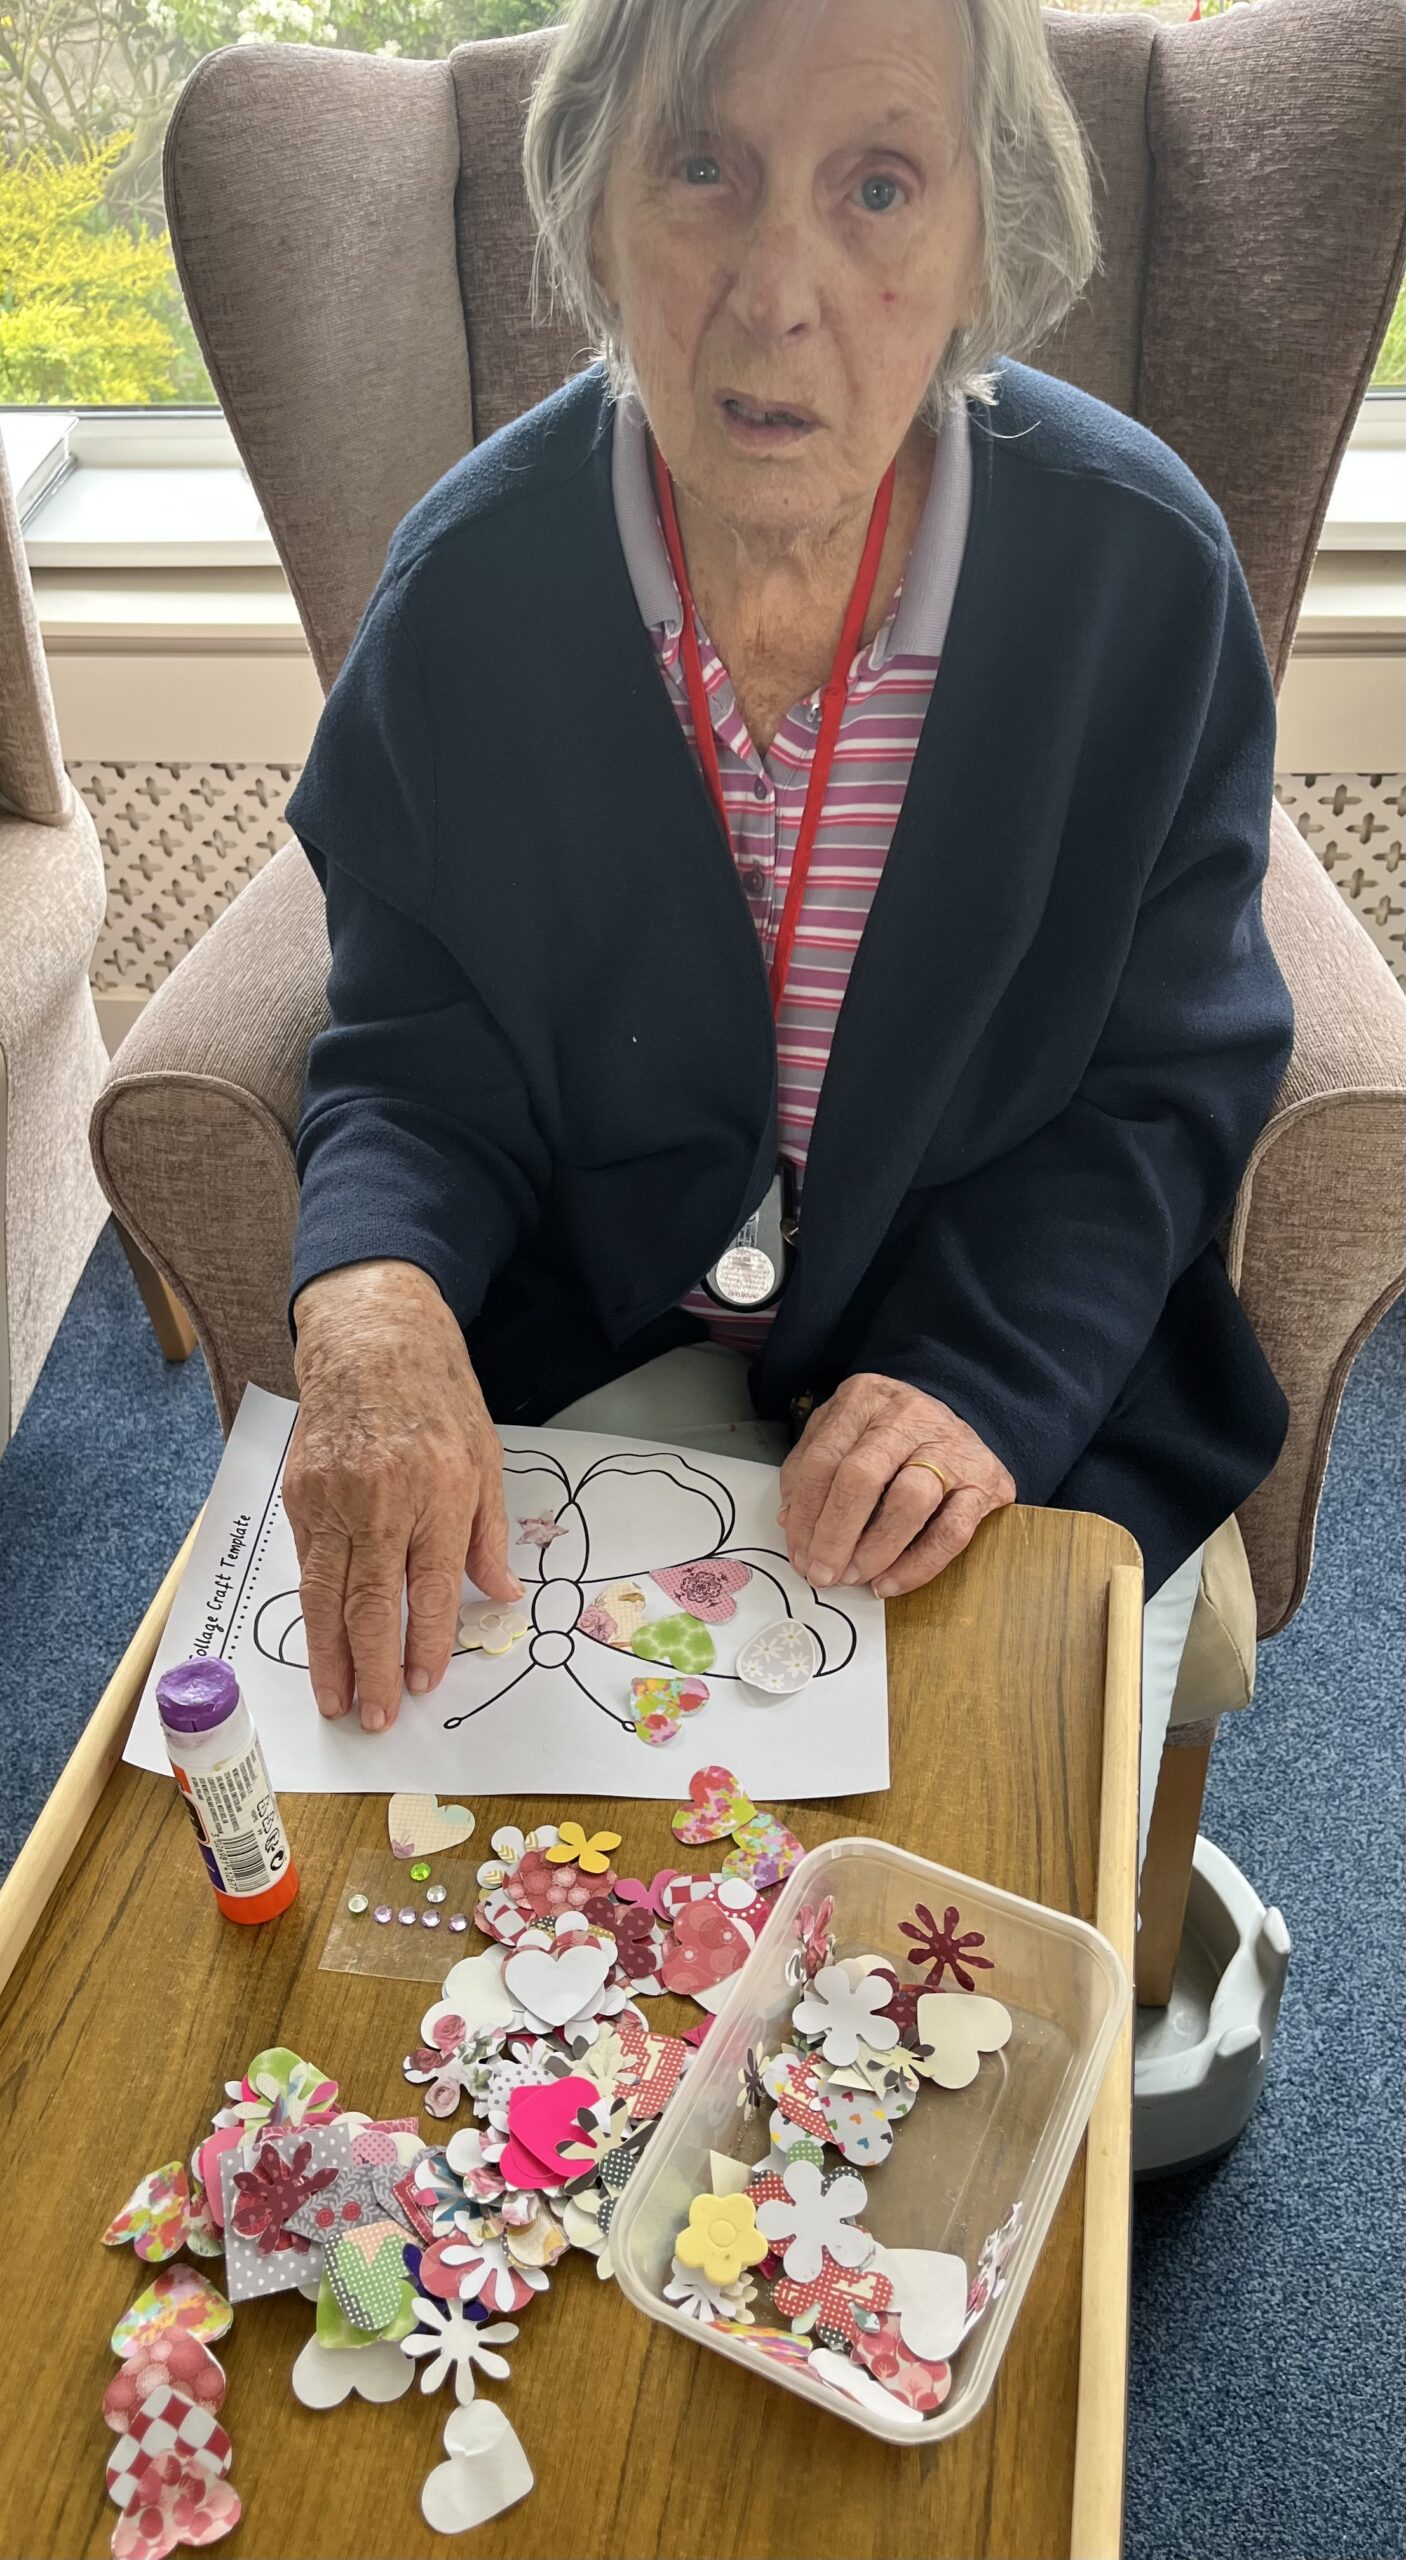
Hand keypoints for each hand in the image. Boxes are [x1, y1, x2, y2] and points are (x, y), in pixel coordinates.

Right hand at [284, 1260, 521, 1730]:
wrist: (371, 1339)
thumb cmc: (438, 1396)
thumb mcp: (487, 1456)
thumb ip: (489, 1533)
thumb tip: (501, 1596)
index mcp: (442, 1490)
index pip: (431, 1585)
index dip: (424, 1641)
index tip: (421, 1684)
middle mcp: (385, 1498)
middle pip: (372, 1601)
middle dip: (372, 1667)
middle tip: (373, 1716)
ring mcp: (334, 1495)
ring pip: (326, 1592)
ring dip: (329, 1654)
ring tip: (335, 1699)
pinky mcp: (301, 1492)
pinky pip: (306, 1562)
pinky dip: (310, 1609)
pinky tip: (317, 1643)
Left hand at [778, 1372, 1014, 1597]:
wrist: (957, 1419)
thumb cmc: (887, 1435)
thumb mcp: (840, 1433)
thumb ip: (809, 1470)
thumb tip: (789, 1521)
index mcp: (864, 1399)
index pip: (823, 1460)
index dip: (805, 1514)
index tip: (798, 1554)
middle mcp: (908, 1416)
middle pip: (862, 1477)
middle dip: (835, 1534)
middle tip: (821, 1574)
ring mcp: (951, 1447)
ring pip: (909, 1501)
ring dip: (874, 1549)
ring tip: (853, 1577)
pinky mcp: (985, 1481)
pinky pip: (951, 1533)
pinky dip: (918, 1565)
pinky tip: (889, 1583)